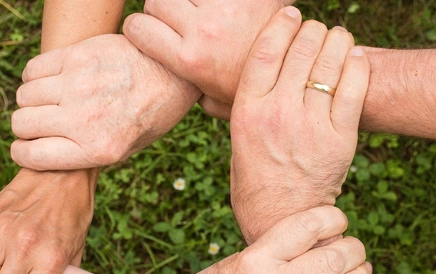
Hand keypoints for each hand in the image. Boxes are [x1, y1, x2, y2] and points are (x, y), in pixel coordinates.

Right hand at [10, 34, 200, 170]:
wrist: (173, 73)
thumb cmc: (149, 115)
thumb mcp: (125, 150)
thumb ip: (85, 155)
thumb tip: (44, 156)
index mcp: (97, 150)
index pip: (31, 156)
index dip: (23, 153)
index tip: (27, 147)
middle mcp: (85, 120)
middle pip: (22, 124)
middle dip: (26, 127)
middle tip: (42, 122)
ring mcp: (79, 85)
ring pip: (24, 96)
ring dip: (32, 100)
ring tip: (51, 99)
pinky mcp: (78, 56)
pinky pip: (33, 69)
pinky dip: (35, 76)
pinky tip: (54, 79)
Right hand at [123, 0, 292, 118]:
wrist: (298, 71)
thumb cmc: (252, 88)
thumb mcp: (215, 102)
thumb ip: (189, 92)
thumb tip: (171, 90)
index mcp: (189, 60)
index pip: (137, 27)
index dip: (139, 28)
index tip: (148, 32)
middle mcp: (203, 31)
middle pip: (156, 0)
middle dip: (161, 9)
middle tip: (176, 20)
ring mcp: (225, 7)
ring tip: (198, 12)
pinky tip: (221, 8)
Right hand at [164, 206, 370, 273]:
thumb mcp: (234, 260)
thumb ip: (271, 250)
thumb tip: (310, 238)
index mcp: (256, 259)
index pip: (307, 227)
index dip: (332, 217)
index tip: (337, 219)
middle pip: (332, 260)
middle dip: (354, 249)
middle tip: (354, 246)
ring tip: (361, 269)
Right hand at [229, 7, 369, 242]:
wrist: (281, 218)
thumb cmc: (255, 178)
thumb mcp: (236, 138)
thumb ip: (241, 104)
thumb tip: (244, 72)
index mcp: (247, 111)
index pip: (265, 50)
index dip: (281, 24)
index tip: (290, 13)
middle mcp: (277, 113)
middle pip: (300, 49)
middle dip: (312, 30)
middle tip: (316, 30)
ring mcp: (310, 125)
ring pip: (330, 62)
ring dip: (337, 41)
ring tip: (337, 39)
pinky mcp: (340, 138)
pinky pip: (354, 87)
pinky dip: (357, 64)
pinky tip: (354, 58)